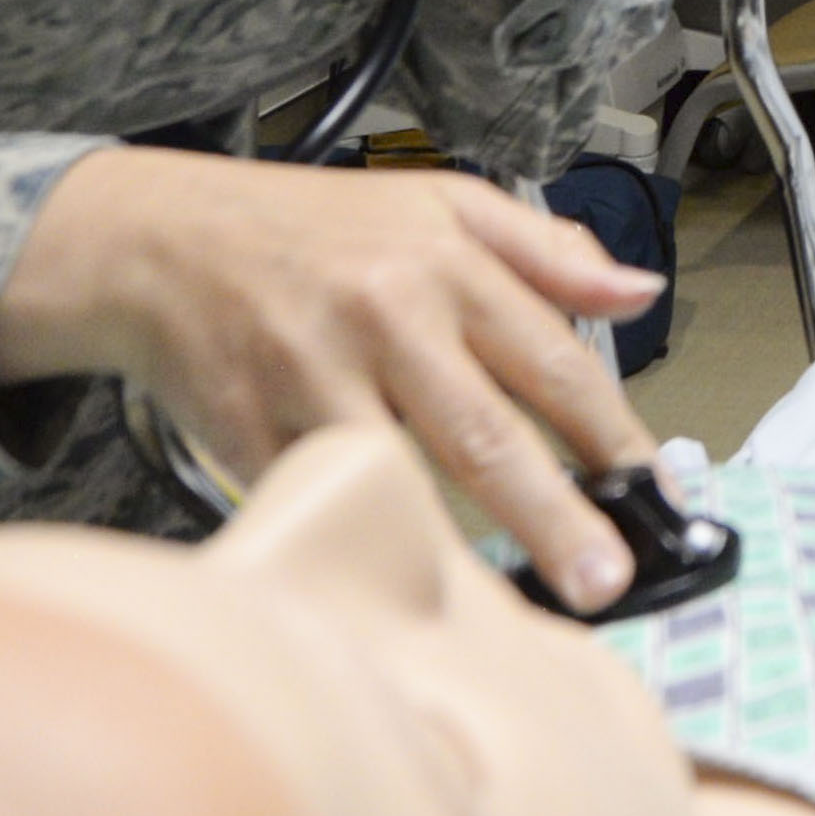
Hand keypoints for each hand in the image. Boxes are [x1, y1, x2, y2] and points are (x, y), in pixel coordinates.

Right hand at [0, 147, 668, 607]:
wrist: (158, 241)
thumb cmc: (312, 229)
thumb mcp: (443, 202)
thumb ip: (547, 253)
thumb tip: (642, 294)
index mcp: (446, 265)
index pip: (554, 364)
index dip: (613, 438)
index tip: (656, 496)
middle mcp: (384, 320)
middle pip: (485, 437)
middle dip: (554, 518)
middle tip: (607, 580)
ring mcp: (312, 380)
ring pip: (401, 482)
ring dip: (463, 554)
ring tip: (521, 613)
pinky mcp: (251, 434)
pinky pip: (325, 502)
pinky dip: (367, 546)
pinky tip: (410, 590)